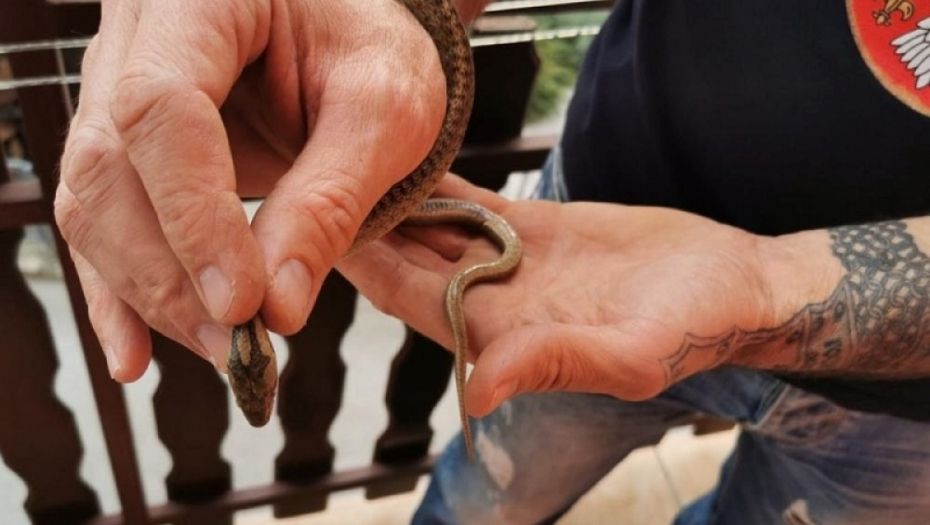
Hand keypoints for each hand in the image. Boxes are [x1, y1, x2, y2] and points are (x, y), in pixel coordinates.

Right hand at [55, 0, 446, 379]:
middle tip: (237, 344)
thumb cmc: (373, 50)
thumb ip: (333, 198)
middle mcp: (138, 33)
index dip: (194, 215)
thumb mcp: (386, 108)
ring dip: (150, 291)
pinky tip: (136, 352)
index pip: (162, 107)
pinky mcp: (122, 140)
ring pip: (94, 200)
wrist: (350, 33)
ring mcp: (116, 84)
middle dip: (169, 271)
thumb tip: (279, 308)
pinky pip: (101, 217)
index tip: (244, 302)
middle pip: (111, 162)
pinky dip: (120, 289)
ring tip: (219, 350)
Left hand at [338, 176, 779, 415]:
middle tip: (316, 184)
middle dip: (367, 230)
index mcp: (505, 335)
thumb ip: (553, 365)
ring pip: (436, 231)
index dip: (369, 270)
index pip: (414, 301)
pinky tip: (413, 159)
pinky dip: (444, 185)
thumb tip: (478, 394)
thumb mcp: (628, 354)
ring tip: (351, 161)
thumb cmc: (690, 328)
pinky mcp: (537, 228)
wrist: (729, 283)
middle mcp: (498, 302)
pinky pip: (476, 204)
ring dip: (397, 204)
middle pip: (411, 264)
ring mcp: (514, 264)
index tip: (325, 233)